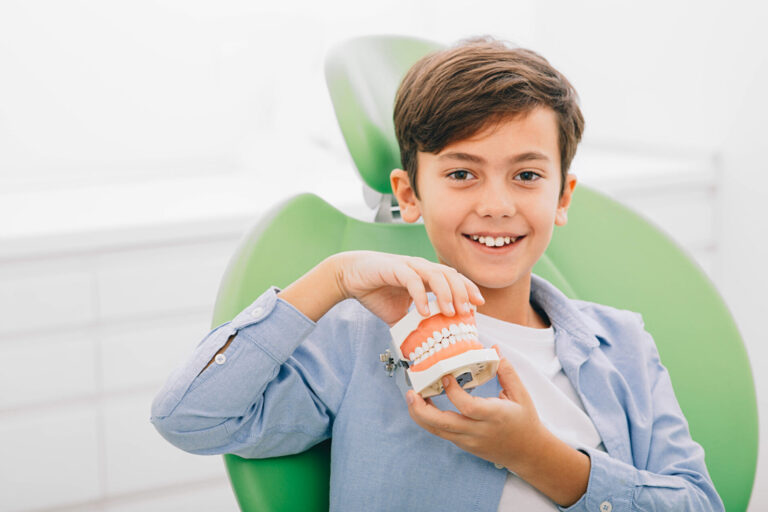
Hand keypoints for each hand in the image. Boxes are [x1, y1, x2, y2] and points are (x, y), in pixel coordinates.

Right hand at [331, 250, 484, 326]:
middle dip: (462, 292)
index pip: (453, 279)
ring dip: (446, 293)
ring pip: (435, 274)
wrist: (349, 276)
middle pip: (450, 275)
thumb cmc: (376, 292)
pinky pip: (412, 280)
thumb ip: (412, 326)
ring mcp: (408, 266)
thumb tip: (422, 349)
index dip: (468, 289)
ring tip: (450, 312)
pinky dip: (420, 295)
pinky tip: (424, 311)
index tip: (478, 306)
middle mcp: (420, 267)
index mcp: (425, 275)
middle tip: (467, 312)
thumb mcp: (398, 314)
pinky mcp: (394, 268)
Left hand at [405, 345, 545, 471]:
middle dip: (422, 409)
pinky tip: (425, 404)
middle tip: (411, 392)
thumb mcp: (521, 394)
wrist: (528, 452)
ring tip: (412, 396)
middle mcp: (478, 431)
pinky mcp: (463, 444)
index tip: (445, 376)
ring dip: (420, 414)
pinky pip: (442, 432)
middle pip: (443, 424)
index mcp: (494, 416)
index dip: (453, 393)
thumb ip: (506, 371)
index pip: (468, 407)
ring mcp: (468, 440)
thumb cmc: (525, 421)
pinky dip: (429, 419)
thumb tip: (493, 348)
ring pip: (437, 430)